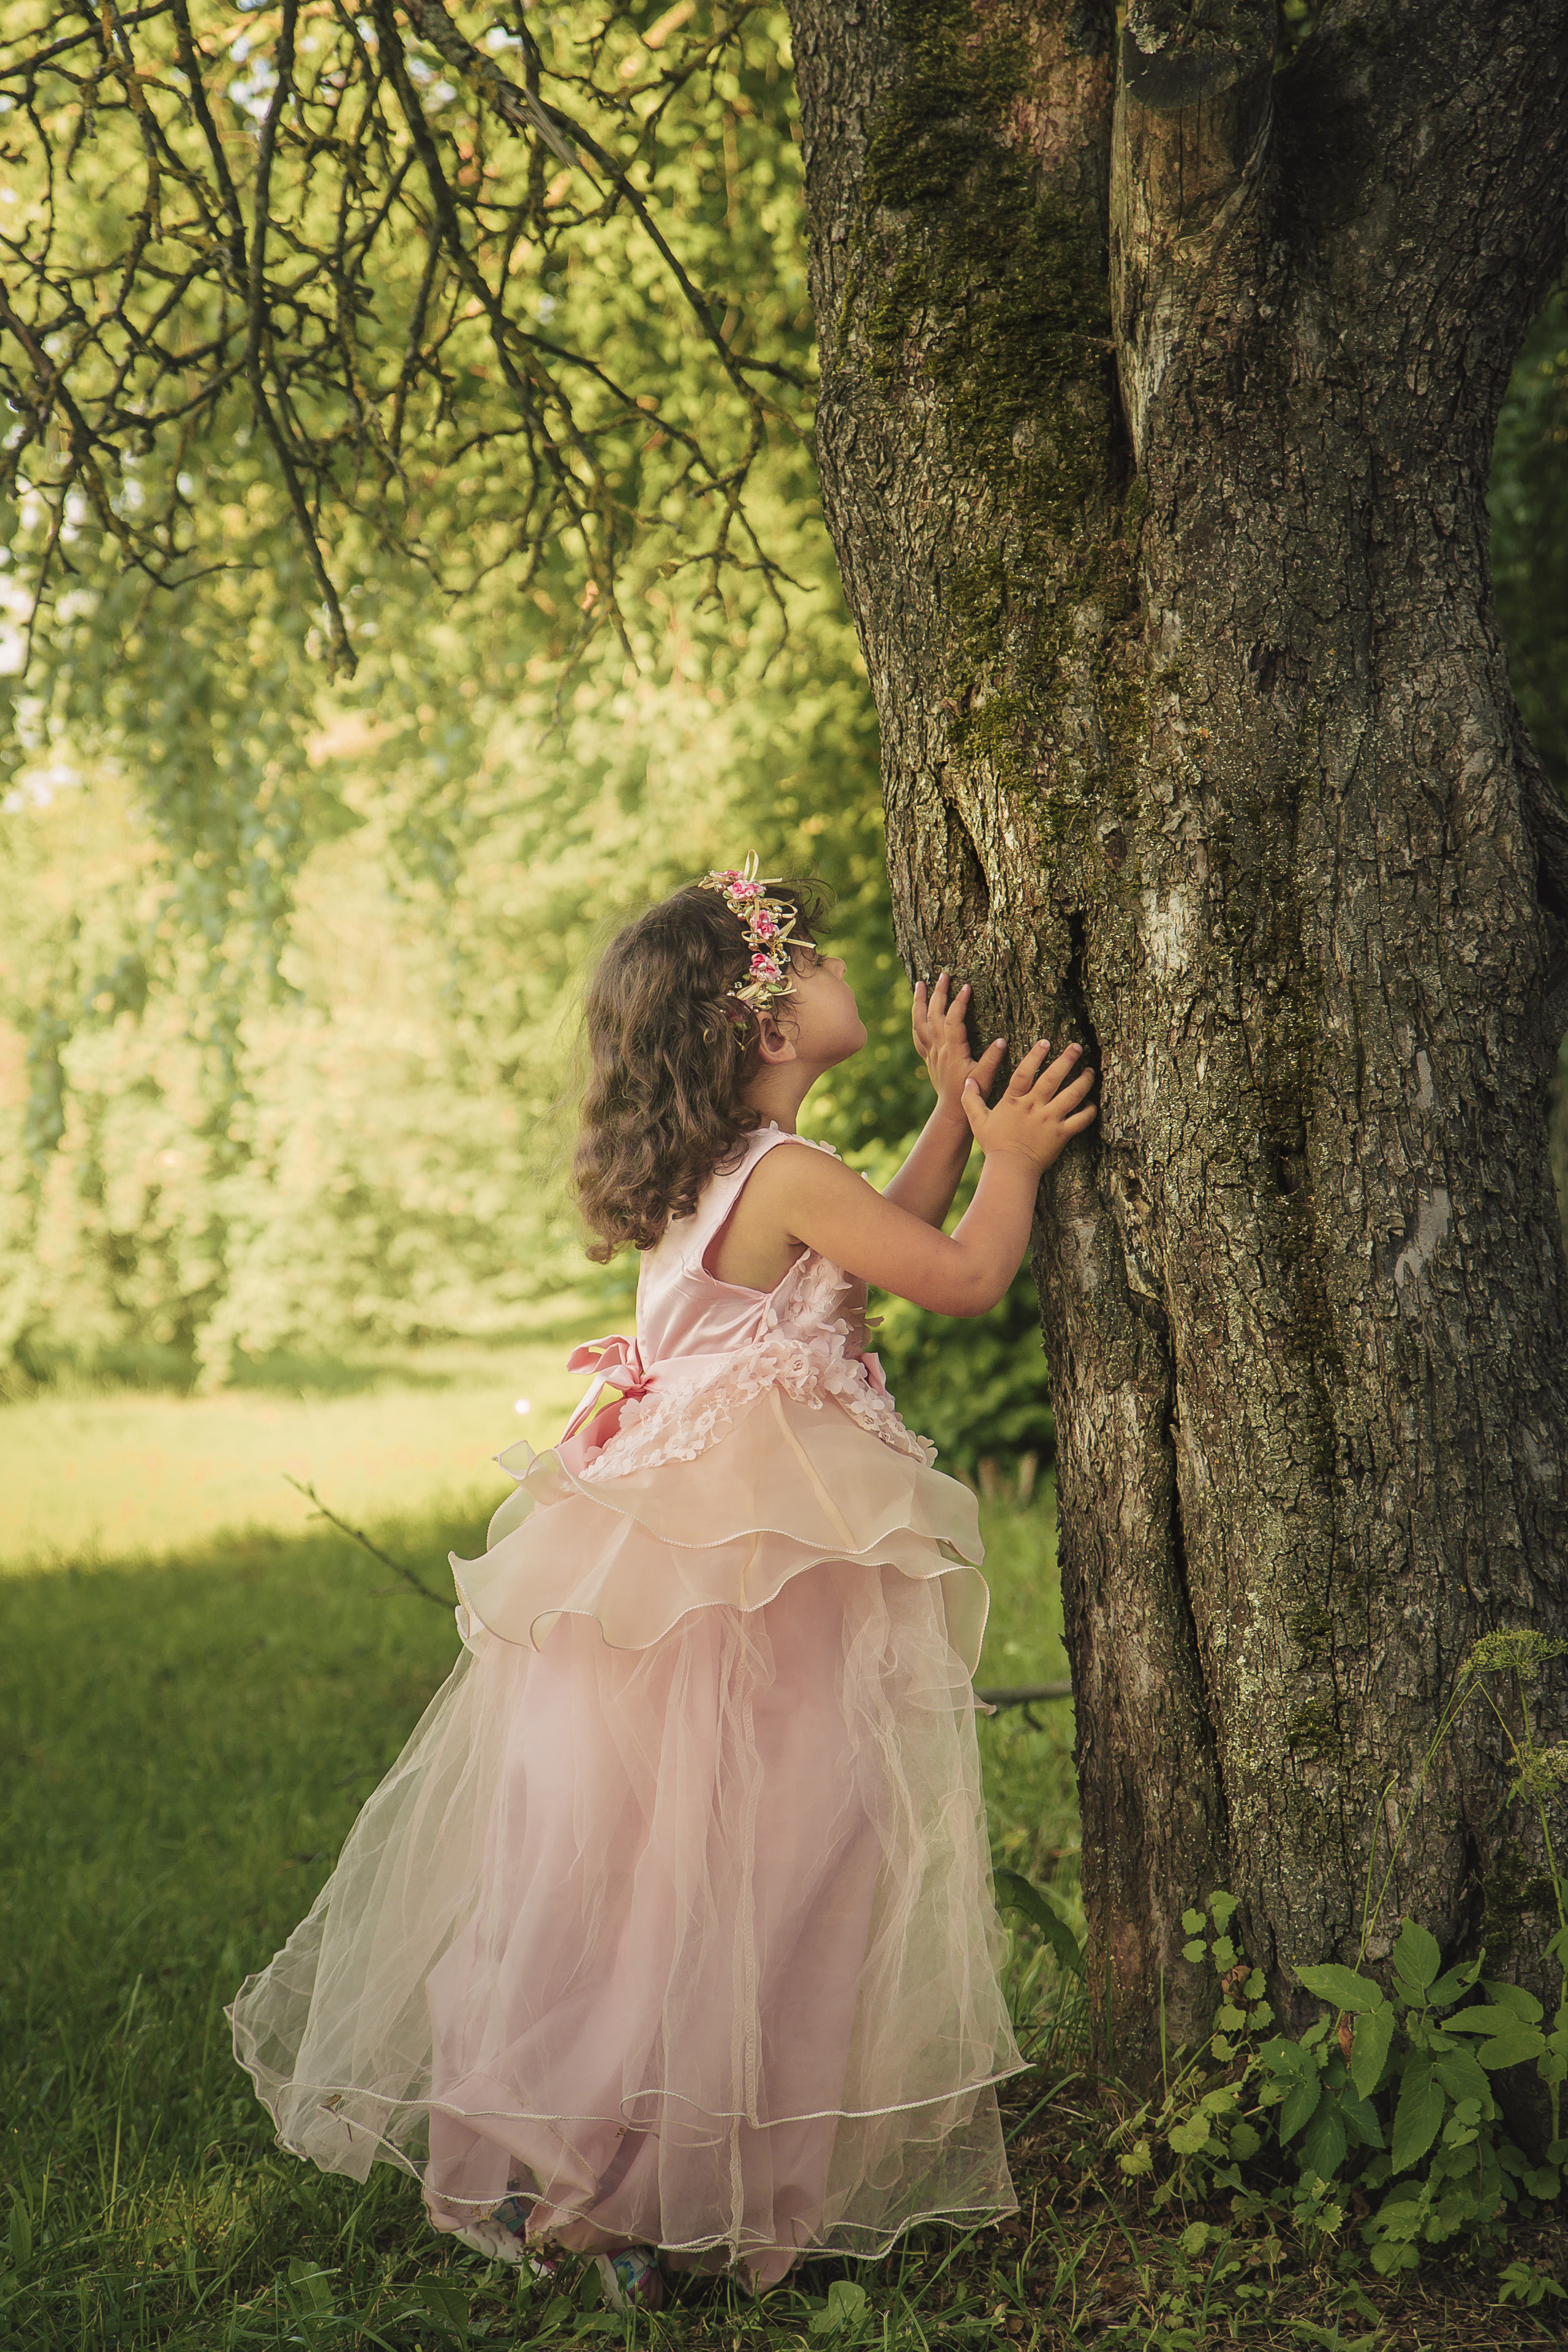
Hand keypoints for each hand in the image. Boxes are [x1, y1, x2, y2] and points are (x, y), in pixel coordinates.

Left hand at [912, 971, 1005, 1124]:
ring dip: (920, 1002)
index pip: (954, 1020)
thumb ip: (993, 1059)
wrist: (951, 1111)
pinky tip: (917, 1010)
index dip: (959, 1002)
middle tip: (943, 975)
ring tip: (920, 984)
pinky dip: (916, 1020)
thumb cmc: (971, 1094)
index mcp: (953, 1051)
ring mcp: (931, 1052)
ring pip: (920, 1022)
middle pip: (934, 1015)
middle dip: (939, 993)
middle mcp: (939, 1049)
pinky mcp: (928, 1057)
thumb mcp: (986, 1078)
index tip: (967, 986)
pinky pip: (917, 1035)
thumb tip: (1002, 1040)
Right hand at [961, 1039, 1096, 1171]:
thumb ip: (971, 1098)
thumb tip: (968, 1079)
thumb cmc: (994, 1144)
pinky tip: (1091, 1104)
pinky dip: (1089, 1111)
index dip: (1035, 1055)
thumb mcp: (977, 1120)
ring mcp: (1050, 1120)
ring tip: (1090, 1071)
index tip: (1045, 1042)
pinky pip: (1080, 1120)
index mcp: (1015, 1101)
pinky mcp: (1062, 1134)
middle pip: (1053, 1078)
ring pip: (1071, 1095)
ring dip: (1083, 1081)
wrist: (1010, 1169)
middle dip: (1066, 1060)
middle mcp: (1034, 1107)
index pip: (1025, 1072)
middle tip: (1077, 1046)